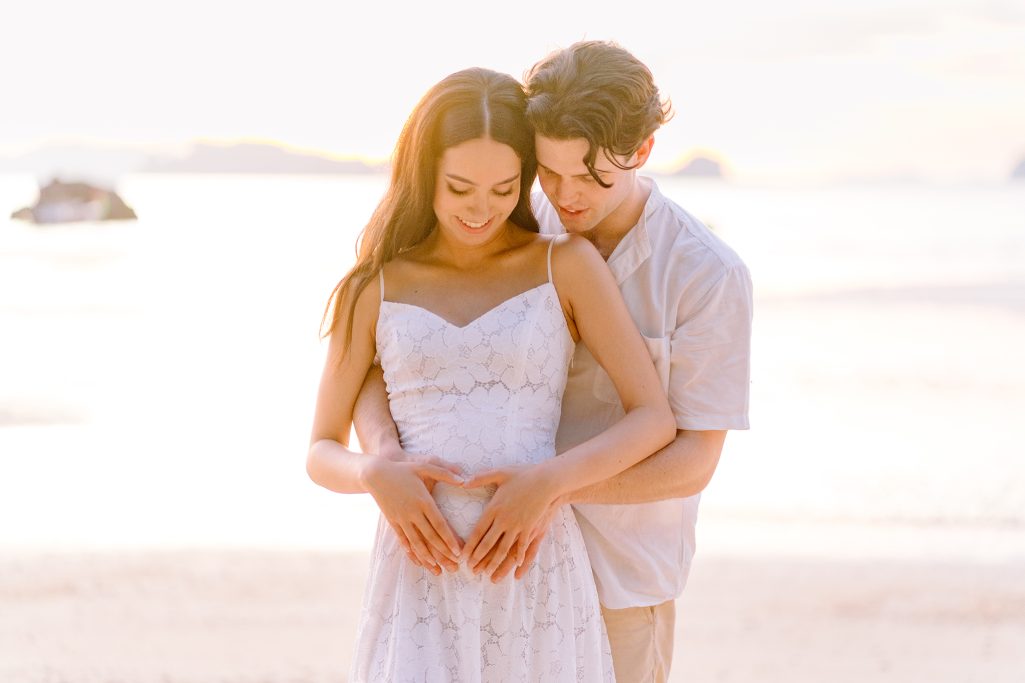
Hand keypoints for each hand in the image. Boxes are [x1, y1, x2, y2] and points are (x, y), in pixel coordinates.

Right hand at [362, 452, 464, 574]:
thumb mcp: (425, 466)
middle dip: (442, 553)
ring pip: (416, 542)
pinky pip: (402, 540)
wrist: (375, 474)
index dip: (449, 539)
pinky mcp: (393, 521)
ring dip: (427, 557)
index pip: (439, 524)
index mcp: (423, 501)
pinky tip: (417, 560)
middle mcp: (412, 512)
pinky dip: (410, 551)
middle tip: (454, 566)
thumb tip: (464, 479)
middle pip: (430, 537)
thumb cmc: (404, 469)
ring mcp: (401, 518)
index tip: (458, 551)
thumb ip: (445, 473)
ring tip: (437, 570)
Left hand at [461, 465, 561, 580]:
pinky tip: (516, 566)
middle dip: (479, 558)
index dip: (470, 545)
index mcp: (494, 507)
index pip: (478, 531)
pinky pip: (523, 546)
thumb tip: (462, 481)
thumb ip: (480, 478)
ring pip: (504, 548)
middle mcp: (504, 519)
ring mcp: (518, 525)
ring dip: (495, 562)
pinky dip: (519, 557)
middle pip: (488, 543)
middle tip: (471, 570)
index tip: (463, 556)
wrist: (547, 480)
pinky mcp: (531, 528)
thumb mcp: (499, 473)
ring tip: (488, 574)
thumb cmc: (523, 475)